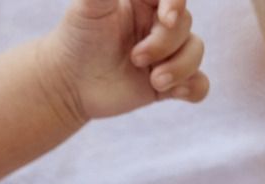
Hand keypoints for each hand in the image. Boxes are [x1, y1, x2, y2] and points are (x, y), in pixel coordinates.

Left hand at [45, 0, 209, 120]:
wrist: (66, 81)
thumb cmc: (77, 37)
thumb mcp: (88, 6)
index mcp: (149, 1)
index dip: (176, 4)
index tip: (165, 18)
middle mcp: (161, 24)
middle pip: (184, 26)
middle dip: (163, 44)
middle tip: (134, 58)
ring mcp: (167, 53)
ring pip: (195, 53)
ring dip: (180, 68)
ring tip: (155, 81)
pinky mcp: (167, 83)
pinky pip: (197, 84)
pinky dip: (193, 88)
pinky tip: (176, 93)